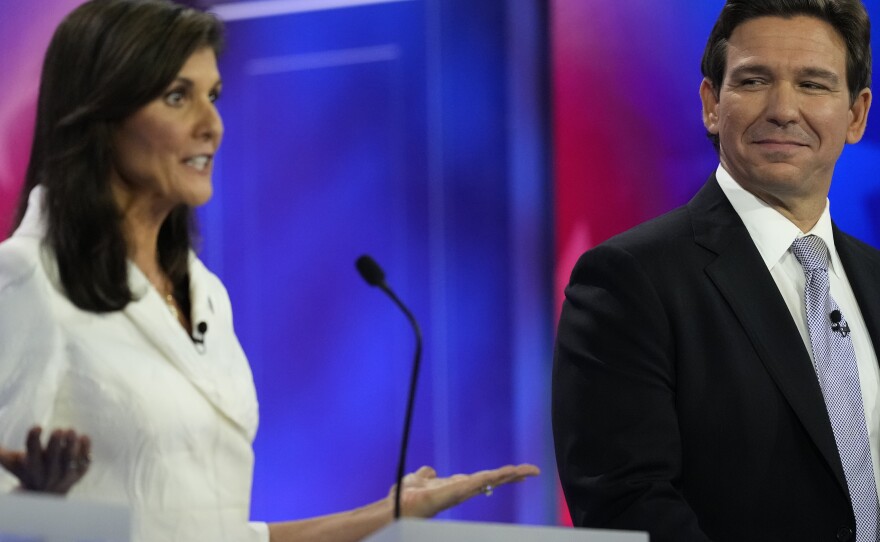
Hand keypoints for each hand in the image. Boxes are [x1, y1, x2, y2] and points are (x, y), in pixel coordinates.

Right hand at [0, 426, 90, 493]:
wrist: (46, 493)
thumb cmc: (28, 470)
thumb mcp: (13, 463)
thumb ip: (1, 453)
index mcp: (32, 467)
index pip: (32, 453)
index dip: (34, 440)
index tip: (37, 427)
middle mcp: (48, 473)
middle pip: (52, 459)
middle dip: (55, 445)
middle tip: (58, 429)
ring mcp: (64, 475)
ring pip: (69, 461)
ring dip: (71, 446)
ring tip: (71, 431)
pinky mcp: (78, 474)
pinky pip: (83, 463)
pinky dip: (85, 450)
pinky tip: (85, 436)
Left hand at [391, 463, 539, 517]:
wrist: (397, 505)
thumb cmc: (405, 497)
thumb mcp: (417, 479)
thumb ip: (425, 474)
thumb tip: (430, 470)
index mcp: (455, 487)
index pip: (482, 479)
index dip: (499, 475)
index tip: (515, 471)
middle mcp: (462, 491)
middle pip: (492, 480)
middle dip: (512, 476)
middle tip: (532, 471)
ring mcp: (461, 492)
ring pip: (490, 481)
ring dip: (509, 475)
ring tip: (528, 470)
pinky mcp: (457, 492)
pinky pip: (479, 482)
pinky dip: (495, 476)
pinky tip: (508, 472)